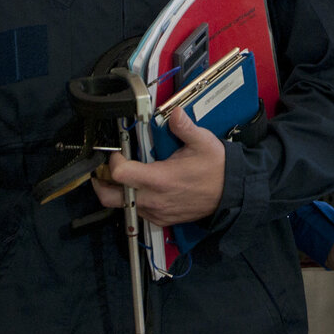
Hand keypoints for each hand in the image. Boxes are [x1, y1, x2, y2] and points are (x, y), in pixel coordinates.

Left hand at [101, 108, 226, 225]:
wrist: (231, 194)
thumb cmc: (216, 168)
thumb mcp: (203, 142)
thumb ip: (184, 127)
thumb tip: (174, 113)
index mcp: (159, 179)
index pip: (119, 174)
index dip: (113, 161)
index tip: (119, 152)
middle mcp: (153, 199)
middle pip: (110, 198)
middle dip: (101, 184)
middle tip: (103, 170)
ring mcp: (156, 212)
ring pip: (123, 206)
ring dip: (118, 192)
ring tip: (124, 176)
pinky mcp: (161, 220)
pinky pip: (137, 213)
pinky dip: (132, 201)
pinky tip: (141, 187)